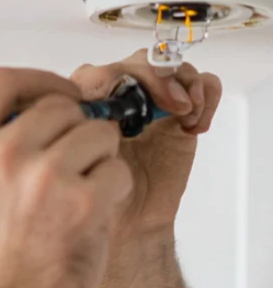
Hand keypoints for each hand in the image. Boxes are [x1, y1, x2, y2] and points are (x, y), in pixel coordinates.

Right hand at [0, 67, 132, 287]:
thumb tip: (38, 119)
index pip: (4, 81)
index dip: (40, 82)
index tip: (59, 96)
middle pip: (61, 105)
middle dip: (77, 133)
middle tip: (74, 172)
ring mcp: (40, 175)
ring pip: (98, 134)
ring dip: (98, 163)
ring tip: (77, 204)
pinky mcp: (80, 201)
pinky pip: (117, 171)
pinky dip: (113, 193)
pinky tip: (89, 221)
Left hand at [70, 49, 222, 235]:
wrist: (132, 225)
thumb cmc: (101, 201)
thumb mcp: (81, 168)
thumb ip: (82, 134)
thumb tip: (88, 109)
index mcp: (86, 106)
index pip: (100, 72)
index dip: (120, 80)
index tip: (135, 105)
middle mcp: (118, 99)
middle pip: (138, 62)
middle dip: (158, 78)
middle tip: (173, 107)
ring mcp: (151, 103)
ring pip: (171, 65)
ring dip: (185, 85)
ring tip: (186, 117)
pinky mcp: (180, 112)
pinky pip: (203, 83)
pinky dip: (206, 95)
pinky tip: (195, 125)